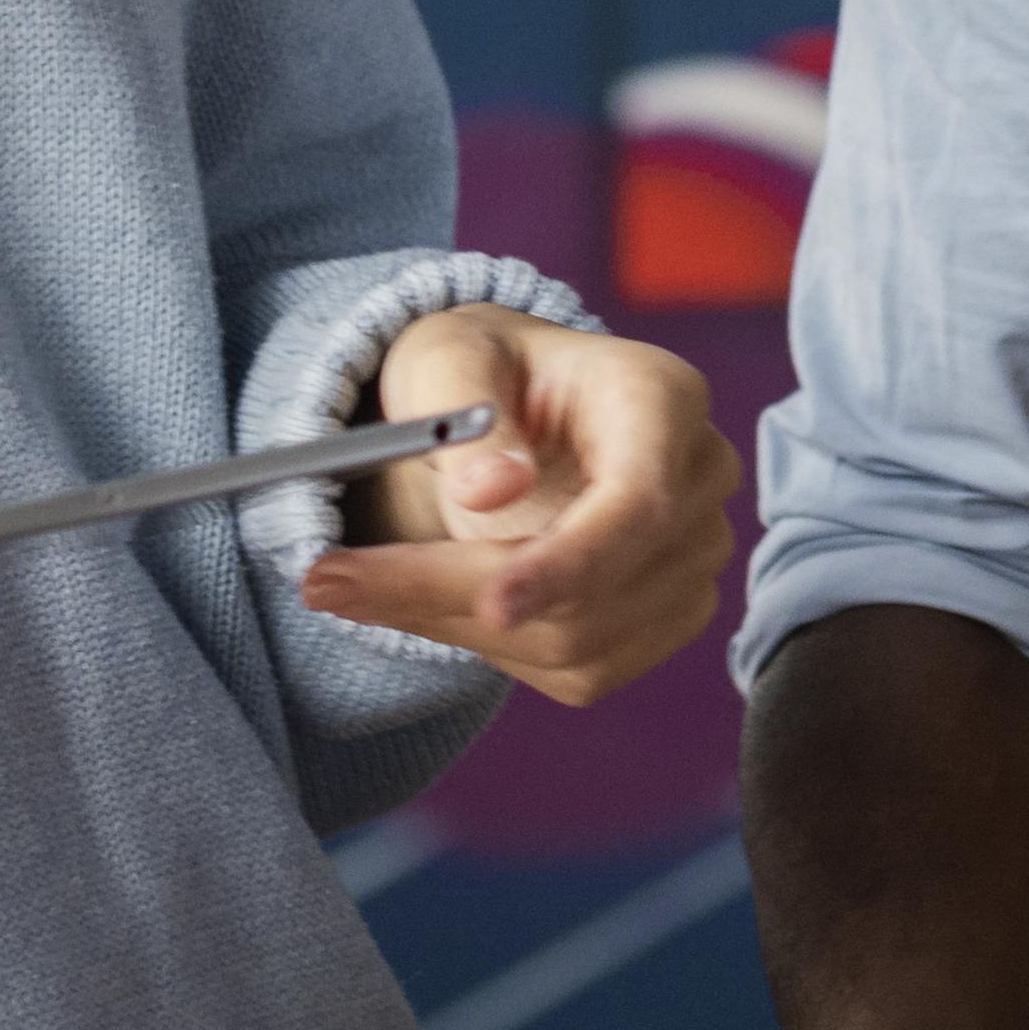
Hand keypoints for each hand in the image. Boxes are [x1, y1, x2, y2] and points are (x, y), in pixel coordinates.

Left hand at [300, 306, 730, 704]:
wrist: (512, 407)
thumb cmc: (480, 370)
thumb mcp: (445, 358)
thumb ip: (462, 406)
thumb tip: (495, 489)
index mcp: (661, 398)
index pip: (640, 503)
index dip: (570, 563)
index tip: (490, 604)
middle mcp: (699, 480)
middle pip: (598, 587)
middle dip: (459, 595)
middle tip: (329, 580)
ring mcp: (694, 556)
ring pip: (582, 642)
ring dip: (460, 626)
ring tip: (370, 581)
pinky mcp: (668, 615)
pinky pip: (581, 672)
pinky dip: (494, 651)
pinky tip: (445, 599)